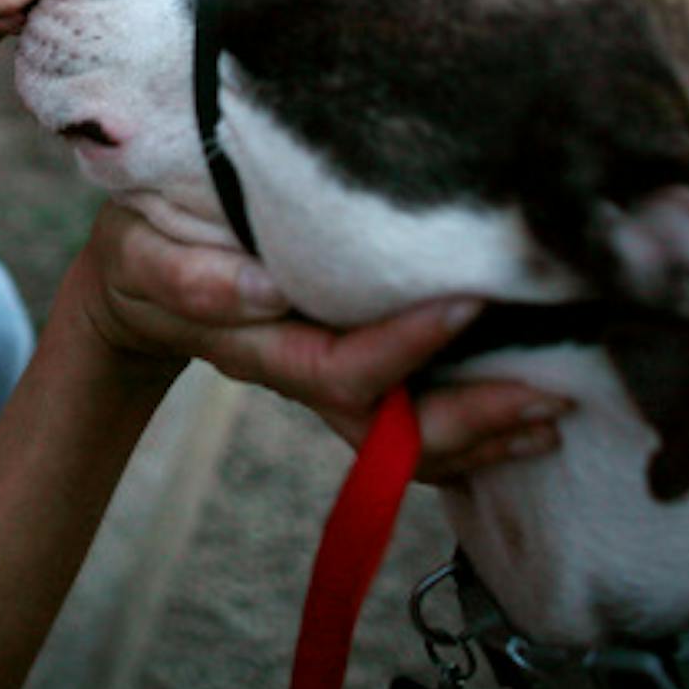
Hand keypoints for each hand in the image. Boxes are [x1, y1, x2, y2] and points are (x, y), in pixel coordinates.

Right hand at [72, 203, 571, 480]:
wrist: (135, 284)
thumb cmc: (142, 248)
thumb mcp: (141, 248)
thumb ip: (188, 274)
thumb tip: (266, 290)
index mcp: (257, 345)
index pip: (339, 367)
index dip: (403, 349)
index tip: (466, 304)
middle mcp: (300, 372)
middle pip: (388, 429)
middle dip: (469, 422)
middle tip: (549, 400)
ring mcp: (325, 380)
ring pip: (406, 440)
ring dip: (483, 437)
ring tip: (554, 416)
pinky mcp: (345, 371)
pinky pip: (410, 425)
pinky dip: (471, 432)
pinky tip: (525, 415)